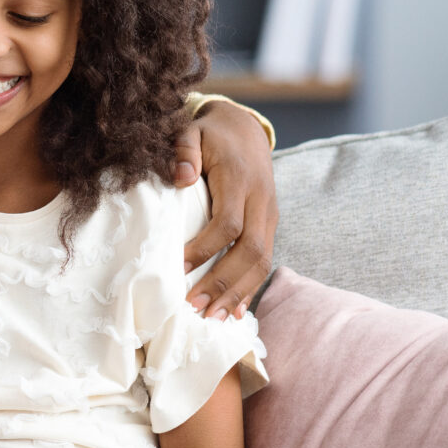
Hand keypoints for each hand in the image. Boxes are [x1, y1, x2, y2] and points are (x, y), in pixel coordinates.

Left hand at [173, 101, 277, 317]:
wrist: (244, 128)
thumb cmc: (210, 134)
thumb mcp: (192, 131)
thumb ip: (183, 150)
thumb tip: (181, 177)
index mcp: (241, 179)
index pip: (228, 223)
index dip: (205, 248)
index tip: (178, 267)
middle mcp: (261, 200)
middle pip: (250, 250)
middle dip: (223, 283)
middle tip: (195, 308)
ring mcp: (269, 215)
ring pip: (263, 260)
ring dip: (239, 293)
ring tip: (214, 319)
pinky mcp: (269, 224)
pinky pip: (265, 260)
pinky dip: (251, 287)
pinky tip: (236, 311)